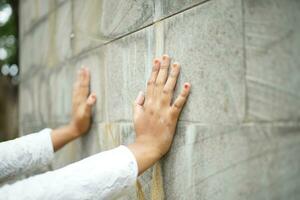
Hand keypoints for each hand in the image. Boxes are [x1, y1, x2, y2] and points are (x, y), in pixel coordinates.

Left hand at [51, 67, 96, 150]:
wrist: (74, 129)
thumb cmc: (82, 122)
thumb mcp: (87, 114)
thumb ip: (89, 104)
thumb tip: (93, 95)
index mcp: (81, 99)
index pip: (84, 86)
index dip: (86, 77)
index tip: (87, 69)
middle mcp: (77, 98)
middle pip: (80, 84)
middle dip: (82, 75)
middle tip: (83, 67)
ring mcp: (76, 101)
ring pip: (77, 87)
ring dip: (79, 79)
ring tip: (79, 72)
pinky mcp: (76, 103)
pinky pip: (76, 91)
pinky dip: (77, 86)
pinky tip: (77, 85)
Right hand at [128, 55, 190, 173]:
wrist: (147, 147)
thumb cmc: (142, 133)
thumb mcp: (135, 117)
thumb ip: (137, 104)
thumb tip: (140, 92)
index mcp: (147, 103)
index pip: (150, 83)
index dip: (153, 70)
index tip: (156, 60)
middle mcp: (154, 104)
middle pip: (159, 82)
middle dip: (163, 68)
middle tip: (166, 56)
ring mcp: (163, 110)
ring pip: (168, 89)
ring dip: (172, 76)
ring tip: (176, 64)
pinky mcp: (171, 117)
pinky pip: (178, 104)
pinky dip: (183, 94)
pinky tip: (187, 85)